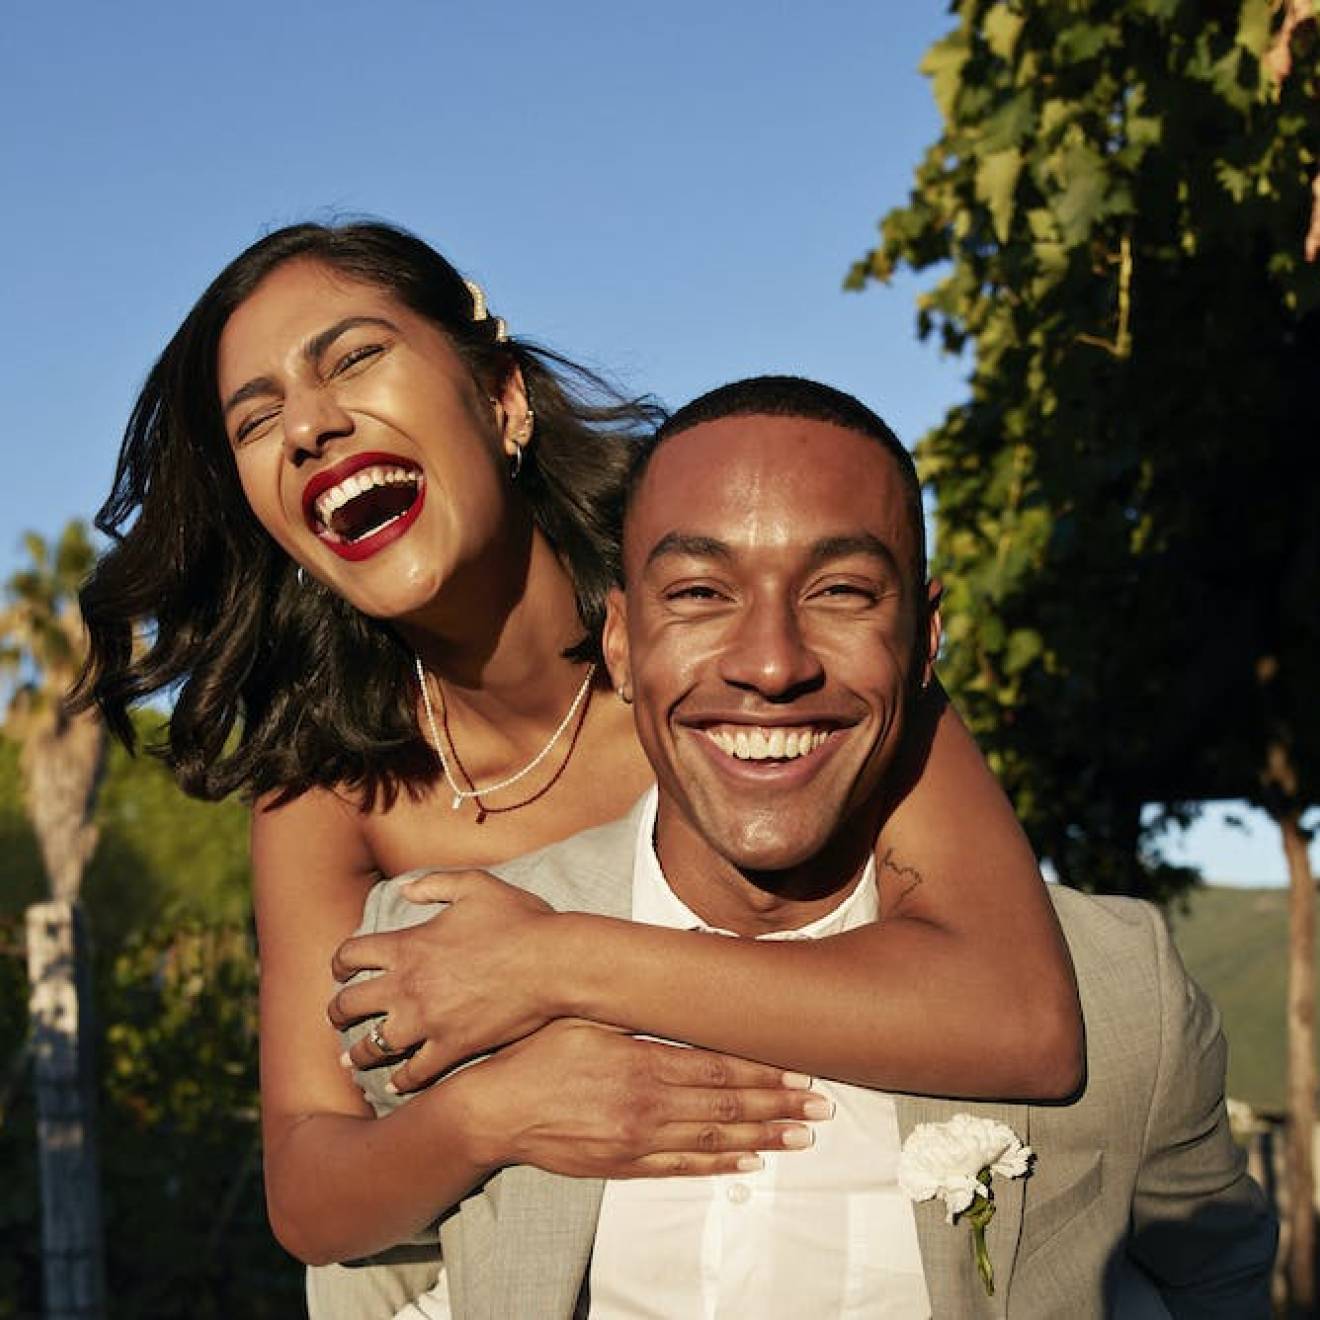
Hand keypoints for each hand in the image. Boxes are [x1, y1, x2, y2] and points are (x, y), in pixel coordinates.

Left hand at [328, 869, 561, 1086]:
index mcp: (408, 945)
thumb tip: (405, 889)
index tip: (341, 970)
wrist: (552, 962)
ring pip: (373, 1047)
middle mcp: (407, 986)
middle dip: (337, 1011)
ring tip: (352, 1059)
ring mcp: (427, 1021)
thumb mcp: (475, 886)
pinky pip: (414, 1073)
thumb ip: (434, 884)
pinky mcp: (451, 1047)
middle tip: (337, 1016)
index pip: (351, 955)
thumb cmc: (518, 920)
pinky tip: (397, 1083)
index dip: (339, 962)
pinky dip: (401, 1080)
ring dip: (358, 1053)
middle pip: (349, 1004)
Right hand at [452, 1019, 832, 1178]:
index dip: (764, 1070)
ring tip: (802, 1136)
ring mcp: (636, 1139)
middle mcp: (646, 1104)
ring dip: (763, 1138)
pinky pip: (682, 1167)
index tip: (801, 1068)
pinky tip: (750, 1163)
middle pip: (727, 1106)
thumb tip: (671, 970)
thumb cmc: (537, 1052)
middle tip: (821, 1105)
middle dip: (779, 1105)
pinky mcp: (623, 1164)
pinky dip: (720, 1166)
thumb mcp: (583, 1013)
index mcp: (641, 1061)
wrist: (494, 1109)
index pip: (718, 1068)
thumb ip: (631, 1000)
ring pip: (714, 1140)